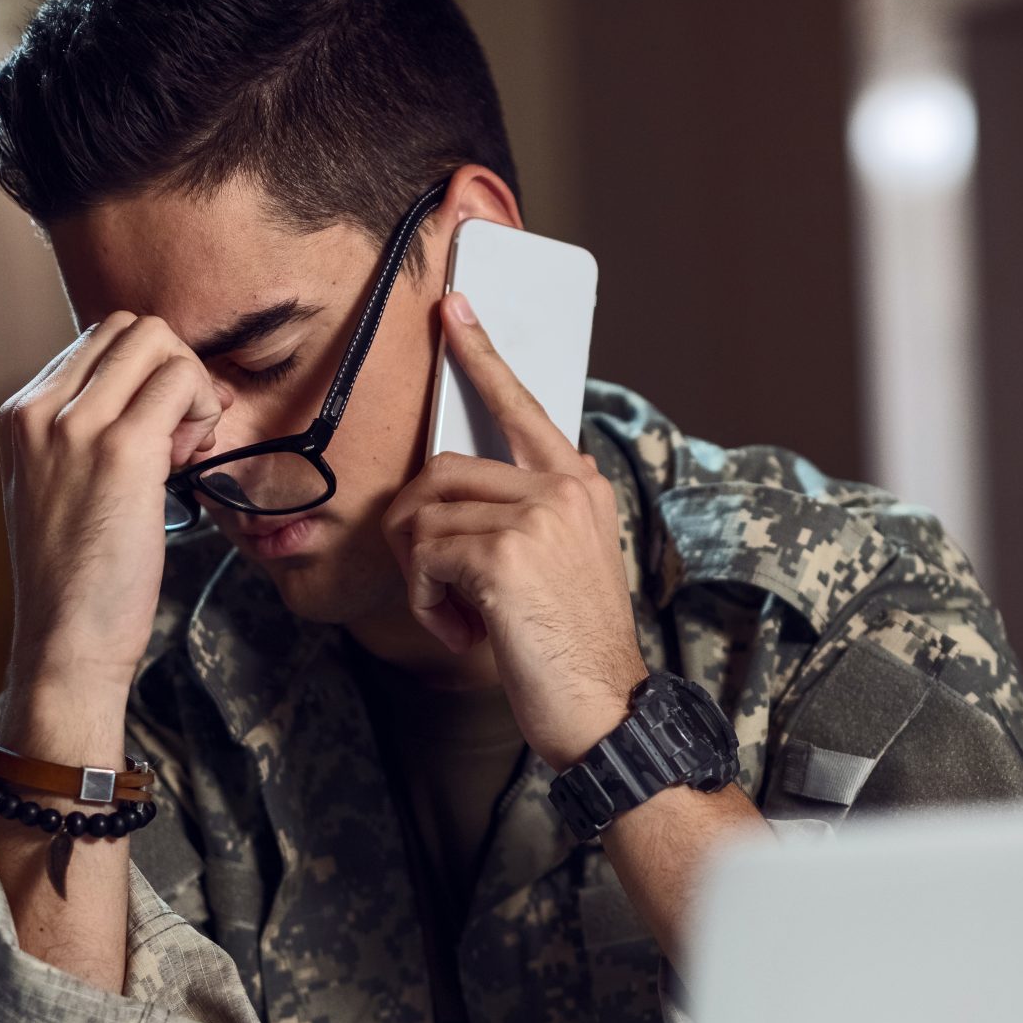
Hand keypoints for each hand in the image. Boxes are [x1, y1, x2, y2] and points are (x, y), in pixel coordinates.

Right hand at [0, 312, 220, 751]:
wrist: (65, 642)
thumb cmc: (74, 580)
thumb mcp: (56, 492)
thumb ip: (82, 439)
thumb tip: (148, 401)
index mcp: (19, 416)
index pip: (98, 341)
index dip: (144, 379)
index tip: (158, 435)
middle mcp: (39, 410)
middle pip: (130, 328)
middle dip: (171, 373)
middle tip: (179, 439)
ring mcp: (76, 426)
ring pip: (158, 341)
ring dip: (191, 388)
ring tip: (183, 452)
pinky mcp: (122, 450)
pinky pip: (181, 381)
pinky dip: (204, 410)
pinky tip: (191, 462)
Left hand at [382, 292, 647, 765]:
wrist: (605, 710)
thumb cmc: (572, 648)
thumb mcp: (559, 565)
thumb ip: (522, 516)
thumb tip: (447, 492)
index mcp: (580, 485)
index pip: (523, 405)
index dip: (482, 357)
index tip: (453, 311)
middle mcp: (563, 487)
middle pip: (441, 471)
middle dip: (416, 532)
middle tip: (439, 588)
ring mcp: (536, 516)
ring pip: (423, 515)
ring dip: (422, 577)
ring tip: (462, 617)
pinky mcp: (504, 555)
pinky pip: (423, 557)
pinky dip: (428, 603)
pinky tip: (465, 633)